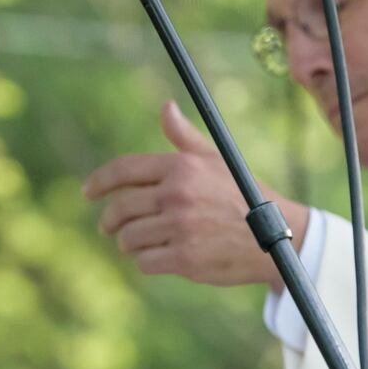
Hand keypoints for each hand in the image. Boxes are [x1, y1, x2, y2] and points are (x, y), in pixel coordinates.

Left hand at [83, 101, 307, 289]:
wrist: (280, 239)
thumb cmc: (244, 196)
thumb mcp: (217, 160)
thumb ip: (184, 137)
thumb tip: (165, 106)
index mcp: (181, 167)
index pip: (123, 170)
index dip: (98, 182)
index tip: (87, 193)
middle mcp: (177, 195)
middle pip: (120, 208)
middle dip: (110, 220)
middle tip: (109, 227)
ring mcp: (180, 228)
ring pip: (129, 238)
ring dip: (129, 243)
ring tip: (139, 243)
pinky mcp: (185, 259)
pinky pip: (144, 262)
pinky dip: (146, 262)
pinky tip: (159, 258)